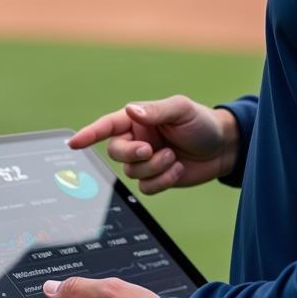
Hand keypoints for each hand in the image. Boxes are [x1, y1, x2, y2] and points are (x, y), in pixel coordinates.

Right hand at [67, 95, 238, 193]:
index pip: (107, 126)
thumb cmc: (201, 122)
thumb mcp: (181, 110)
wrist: (223, 147)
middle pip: (115, 153)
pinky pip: (146, 187)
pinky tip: (177, 168)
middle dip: (132, 154)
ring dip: (153, 167)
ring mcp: (146, 160)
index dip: (89, 134)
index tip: (73, 143)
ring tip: (173, 157)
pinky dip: (162, 181)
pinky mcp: (157, 178)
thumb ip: (155, 111)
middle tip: (151, 149)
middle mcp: (138, 139)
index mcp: (138, 119)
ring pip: (131, 172)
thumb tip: (129, 111)